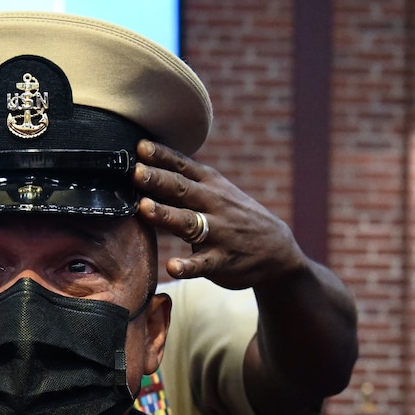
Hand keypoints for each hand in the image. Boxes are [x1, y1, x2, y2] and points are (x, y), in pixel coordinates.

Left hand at [132, 140, 306, 289]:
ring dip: (166, 215)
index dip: (162, 156)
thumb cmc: (236, 216)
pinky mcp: (223, 260)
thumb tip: (143, 166)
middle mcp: (214, 204)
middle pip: (182, 189)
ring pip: (189, 222)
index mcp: (210, 184)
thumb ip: (184, 182)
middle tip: (135, 172)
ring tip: (144, 208)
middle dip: (158, 180)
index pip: (183, 166)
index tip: (140, 146)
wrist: (278, 250)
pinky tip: (173, 267)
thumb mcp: (217, 191)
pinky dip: (188, 266)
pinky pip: (203, 264)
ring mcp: (219, 232)